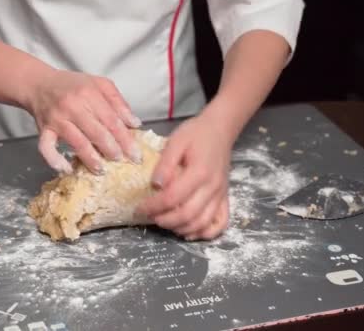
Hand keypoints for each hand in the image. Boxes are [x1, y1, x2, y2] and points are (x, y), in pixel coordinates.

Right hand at [25, 69, 142, 173]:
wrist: (39, 84)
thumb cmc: (72, 86)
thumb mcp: (99, 85)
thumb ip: (118, 102)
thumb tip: (135, 124)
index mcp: (89, 94)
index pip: (112, 120)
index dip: (125, 139)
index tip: (135, 153)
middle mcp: (72, 106)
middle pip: (96, 132)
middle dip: (112, 150)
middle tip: (121, 161)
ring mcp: (57, 119)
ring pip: (76, 142)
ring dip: (90, 158)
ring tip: (101, 169)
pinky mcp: (43, 129)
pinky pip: (46, 148)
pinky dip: (55, 160)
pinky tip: (67, 169)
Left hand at [137, 113, 231, 240]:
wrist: (220, 130)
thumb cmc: (196, 134)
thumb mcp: (176, 141)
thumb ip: (165, 163)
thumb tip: (155, 185)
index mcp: (199, 172)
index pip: (173, 197)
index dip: (153, 206)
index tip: (139, 208)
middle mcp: (212, 187)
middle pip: (187, 215)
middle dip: (164, 220)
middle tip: (150, 217)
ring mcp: (220, 195)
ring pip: (202, 223)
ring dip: (181, 228)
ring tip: (164, 223)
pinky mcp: (224, 199)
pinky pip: (220, 224)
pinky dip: (204, 233)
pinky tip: (189, 231)